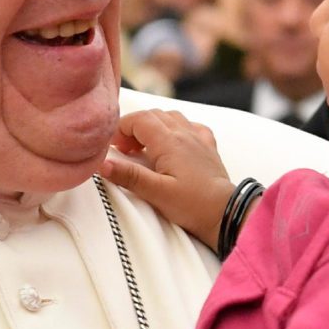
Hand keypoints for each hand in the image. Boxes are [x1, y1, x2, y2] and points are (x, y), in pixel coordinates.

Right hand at [101, 107, 235, 249]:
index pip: (139, 119)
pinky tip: (173, 143)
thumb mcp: (157, 193)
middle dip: (134, 127)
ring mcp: (198, 138)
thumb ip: (130, 176)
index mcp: (169, 141)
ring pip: (171, 117)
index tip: (113, 146)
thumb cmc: (192, 205)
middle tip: (125, 150)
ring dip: (154, 126)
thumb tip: (103, 164)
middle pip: (153, 115)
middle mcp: (184, 133)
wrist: (226, 213)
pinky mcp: (208, 147)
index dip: (121, 128)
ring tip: (145, 147)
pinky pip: (191, 126)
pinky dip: (176, 129)